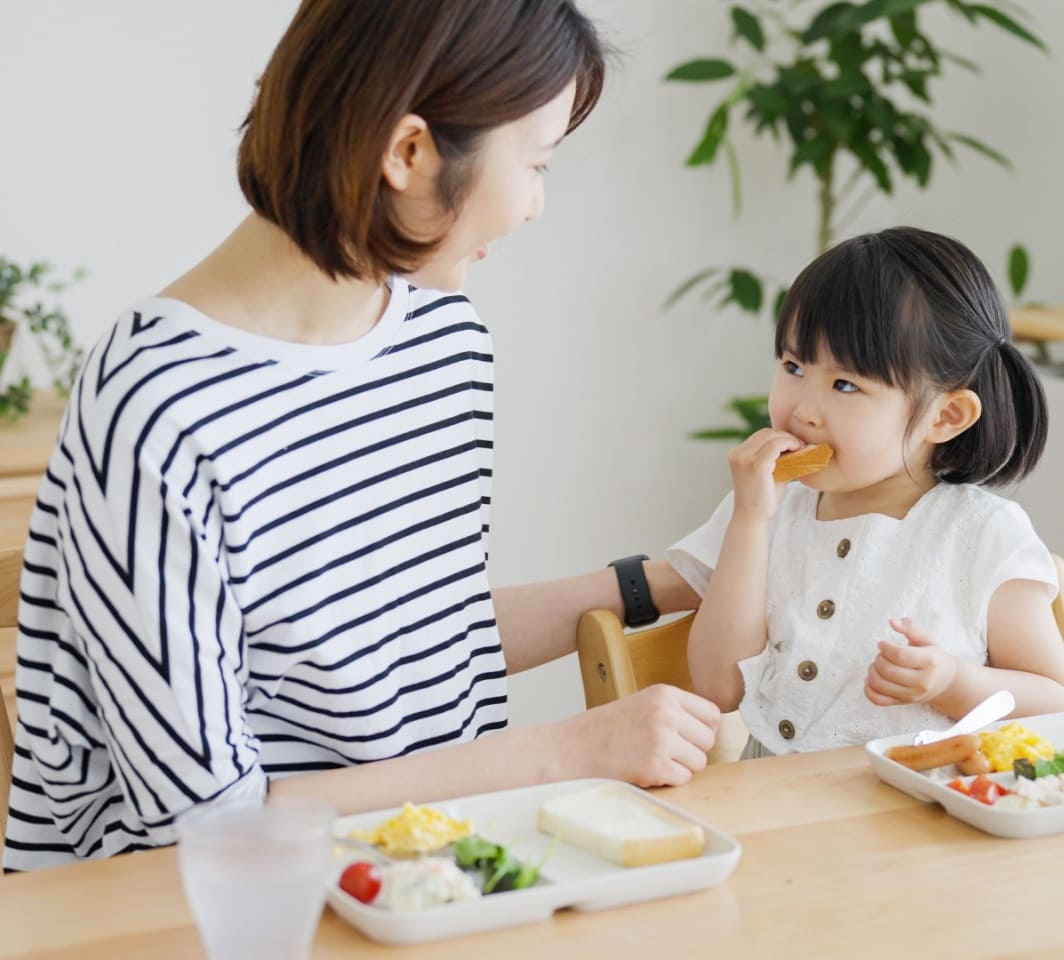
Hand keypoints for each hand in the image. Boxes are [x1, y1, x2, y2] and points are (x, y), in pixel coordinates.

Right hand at [561, 685, 720, 786]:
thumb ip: (671, 711)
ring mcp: (661, 738)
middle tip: (663, 753)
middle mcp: (666, 712)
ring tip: (651, 761)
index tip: (685, 738)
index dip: (701, 730)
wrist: (567, 749)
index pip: (711, 713)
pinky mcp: (654, 764)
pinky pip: (683, 779)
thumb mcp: (639, 705)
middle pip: (708, 740)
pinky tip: (645, 772)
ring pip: (699, 762)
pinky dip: (667, 781)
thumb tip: (708, 730)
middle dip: (691, 751)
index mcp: (664, 693)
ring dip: (679, 768)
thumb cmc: (600, 731)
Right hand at [728, 428, 802, 519]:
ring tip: (800, 448)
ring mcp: (745, 458)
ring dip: (788, 440)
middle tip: (800, 445)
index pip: (761, 435)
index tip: (794, 445)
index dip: (779, 437)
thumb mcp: (766, 472)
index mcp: (736, 454)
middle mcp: (737, 453)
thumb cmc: (761, 498)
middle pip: (766, 433)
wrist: (753, 517)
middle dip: (785, 436)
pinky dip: (789, 444)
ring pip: (772, 436)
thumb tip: (795, 444)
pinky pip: (776, 445)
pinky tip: (798, 451)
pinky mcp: (756, 465)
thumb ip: (774, 457)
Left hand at [864, 618, 958, 706]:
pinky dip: (868, 690)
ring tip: (877, 664)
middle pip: (887, 670)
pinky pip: (878, 700)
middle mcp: (922, 682)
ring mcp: (912, 695)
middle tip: (881, 654)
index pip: (899, 655)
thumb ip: (912, 627)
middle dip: (878, 658)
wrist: (944, 681)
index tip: (882, 644)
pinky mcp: (902, 703)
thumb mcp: (927, 638)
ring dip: (872, 671)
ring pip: (880, 685)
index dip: (885, 647)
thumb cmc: (933, 656)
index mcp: (930, 662)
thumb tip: (892, 622)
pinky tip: (871, 679)